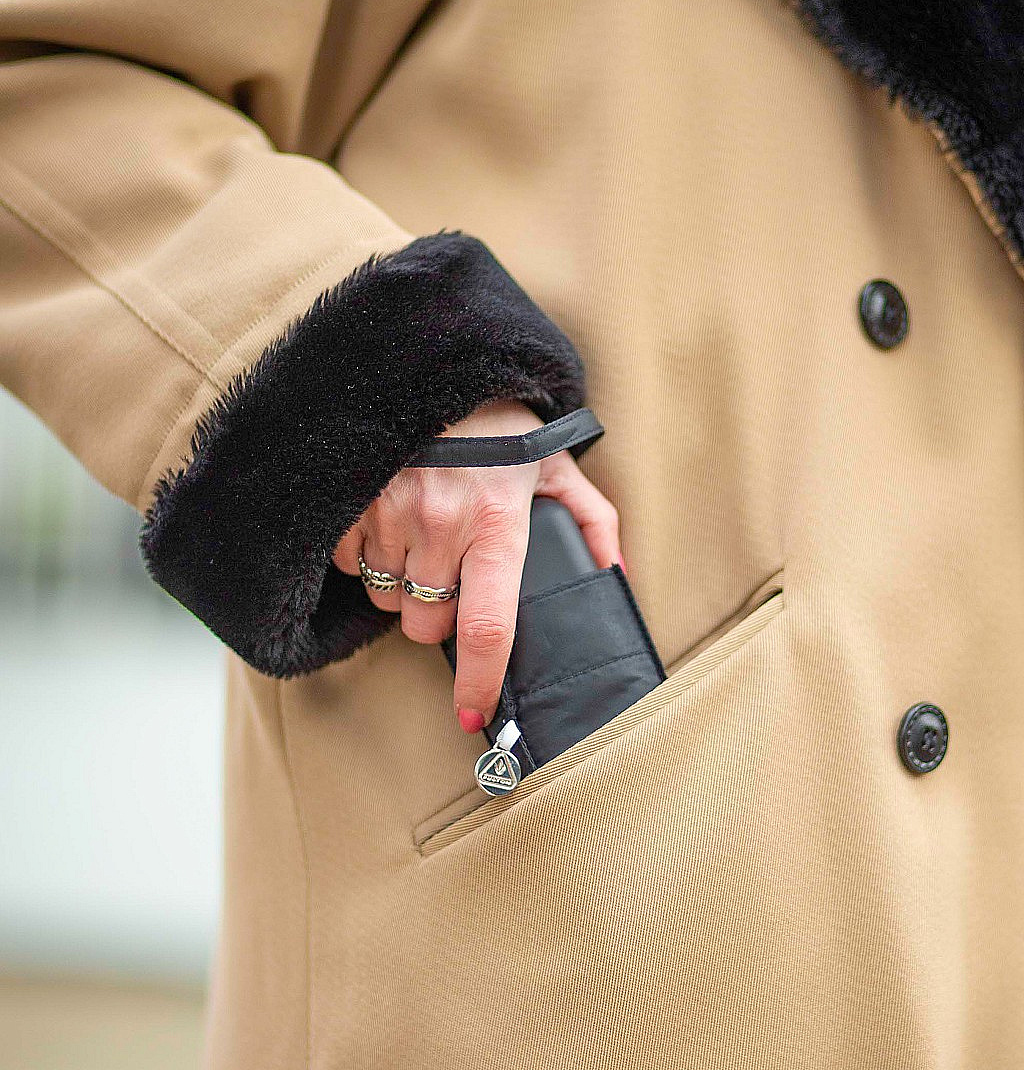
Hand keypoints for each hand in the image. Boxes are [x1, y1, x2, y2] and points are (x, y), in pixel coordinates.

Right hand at [332, 399, 623, 732]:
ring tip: (425, 543)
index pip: (486, 626)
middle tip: (454, 576)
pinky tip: (392, 525)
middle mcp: (441, 521)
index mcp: (498, 523)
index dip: (478, 681)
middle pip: (426, 623)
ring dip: (404, 588)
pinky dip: (368, 558)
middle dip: (439, 616)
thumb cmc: (505, 426)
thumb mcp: (560, 469)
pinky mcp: (350, 499)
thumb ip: (594, 524)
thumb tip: (615, 578)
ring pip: (387, 598)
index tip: (472, 716)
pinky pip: (351, 564)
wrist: (441, 364)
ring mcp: (390, 510)